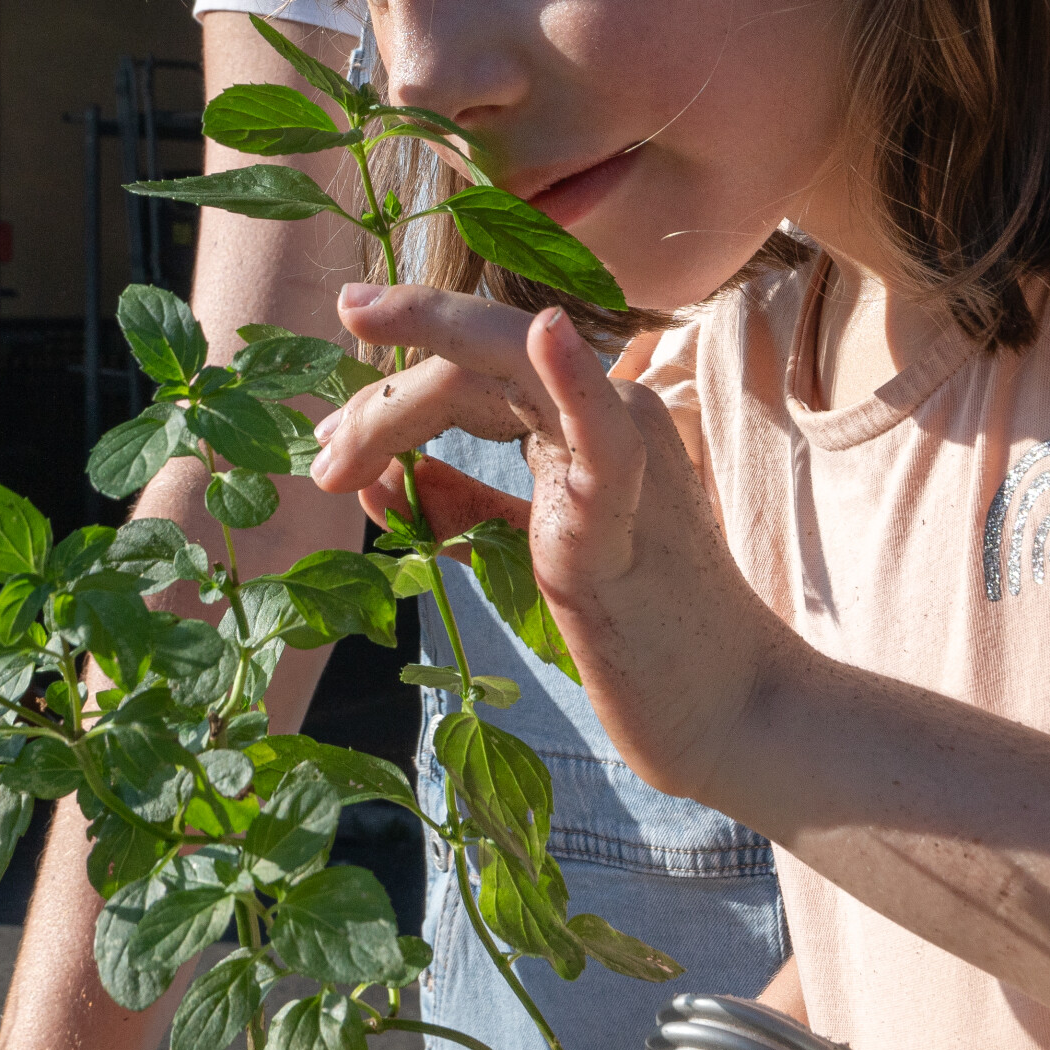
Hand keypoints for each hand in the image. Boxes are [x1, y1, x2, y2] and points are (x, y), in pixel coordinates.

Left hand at [311, 282, 798, 808]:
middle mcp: (612, 414)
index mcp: (587, 421)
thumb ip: (469, 506)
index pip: (475, 372)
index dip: (393, 397)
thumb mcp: (531, 554)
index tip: (330, 440)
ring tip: (341, 447)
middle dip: (384, 399)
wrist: (728, 714)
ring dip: (406, 400)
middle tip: (321, 453)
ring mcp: (626, 457)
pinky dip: (574, 381)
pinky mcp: (629, 518)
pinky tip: (547, 335)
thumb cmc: (638, 634)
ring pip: (511, 368)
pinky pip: (605, 437)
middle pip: (477, 359)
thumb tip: (389, 479)